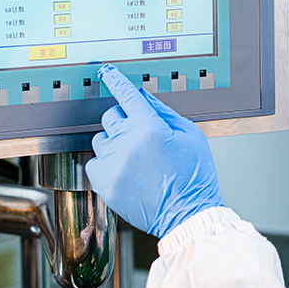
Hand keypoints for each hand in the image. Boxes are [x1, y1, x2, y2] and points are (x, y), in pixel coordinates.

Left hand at [86, 64, 223, 237]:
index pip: (126, 94)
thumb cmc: (193, 177)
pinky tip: (126, 172)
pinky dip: (106, 164)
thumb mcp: (191, 136)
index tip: (106, 72)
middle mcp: (127, 143)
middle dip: (123, 120)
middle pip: (111, 116)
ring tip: (134, 160)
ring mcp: (113, 163)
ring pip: (101, 139)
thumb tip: (143, 96)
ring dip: (114, 143)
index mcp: (150, 127)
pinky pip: (95, 162)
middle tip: (139, 136)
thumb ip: (165, 112)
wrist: (187, 215)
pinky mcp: (104, 183)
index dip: (115, 80)